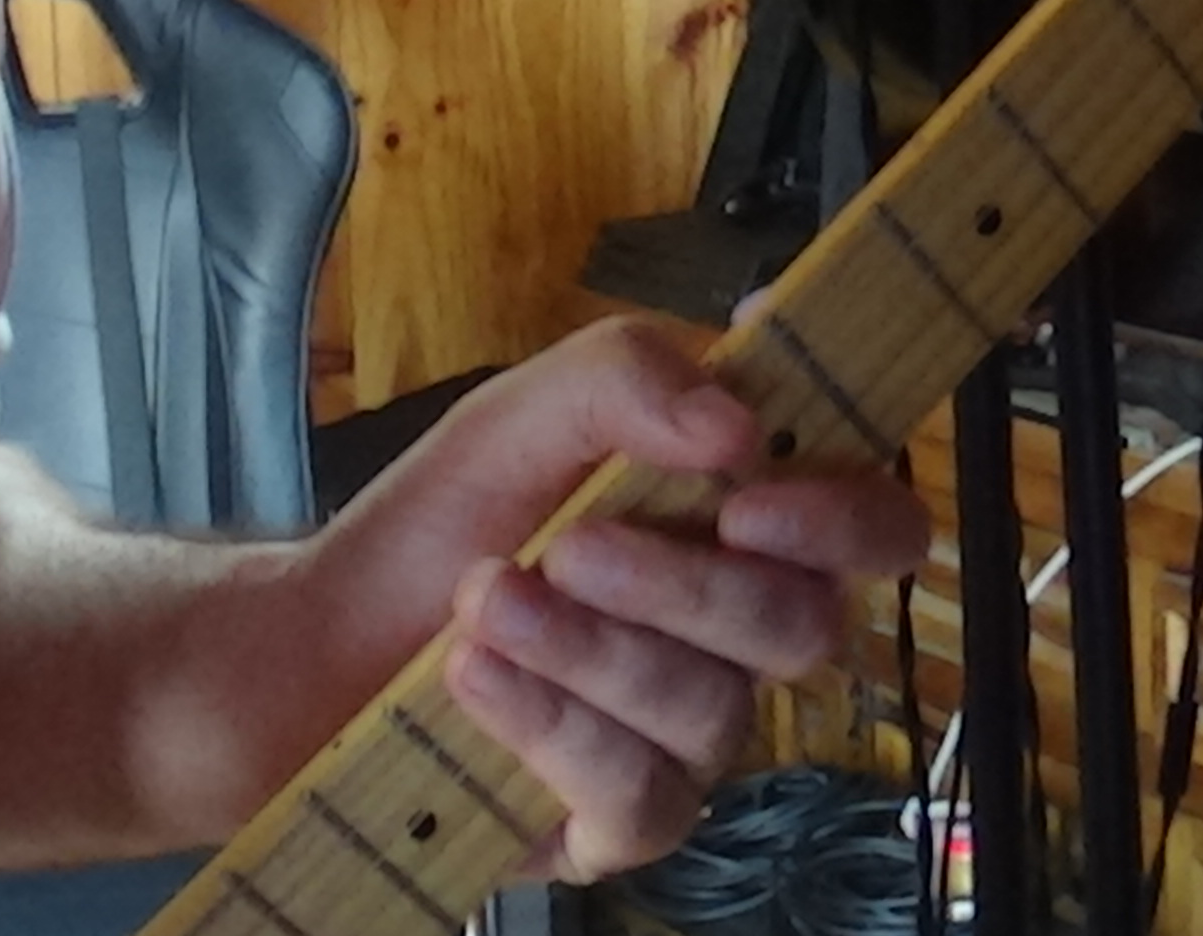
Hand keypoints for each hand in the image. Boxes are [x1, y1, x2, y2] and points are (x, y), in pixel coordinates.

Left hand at [294, 318, 929, 882]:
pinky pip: (640, 796)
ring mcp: (688, 740)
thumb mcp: (522, 412)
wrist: (326, 637)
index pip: (876, 528)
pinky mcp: (623, 822)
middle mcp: (739, 640)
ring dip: (587, 648)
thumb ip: (628, 381)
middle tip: (569, 546)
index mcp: (744, 527)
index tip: (746, 501)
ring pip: (709, 712)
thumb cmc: (446, 521)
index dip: (844, 520)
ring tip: (481, 601)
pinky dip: (551, 724)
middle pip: (801, 630)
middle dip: (682, 586)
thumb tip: (737, 425)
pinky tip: (476, 680)